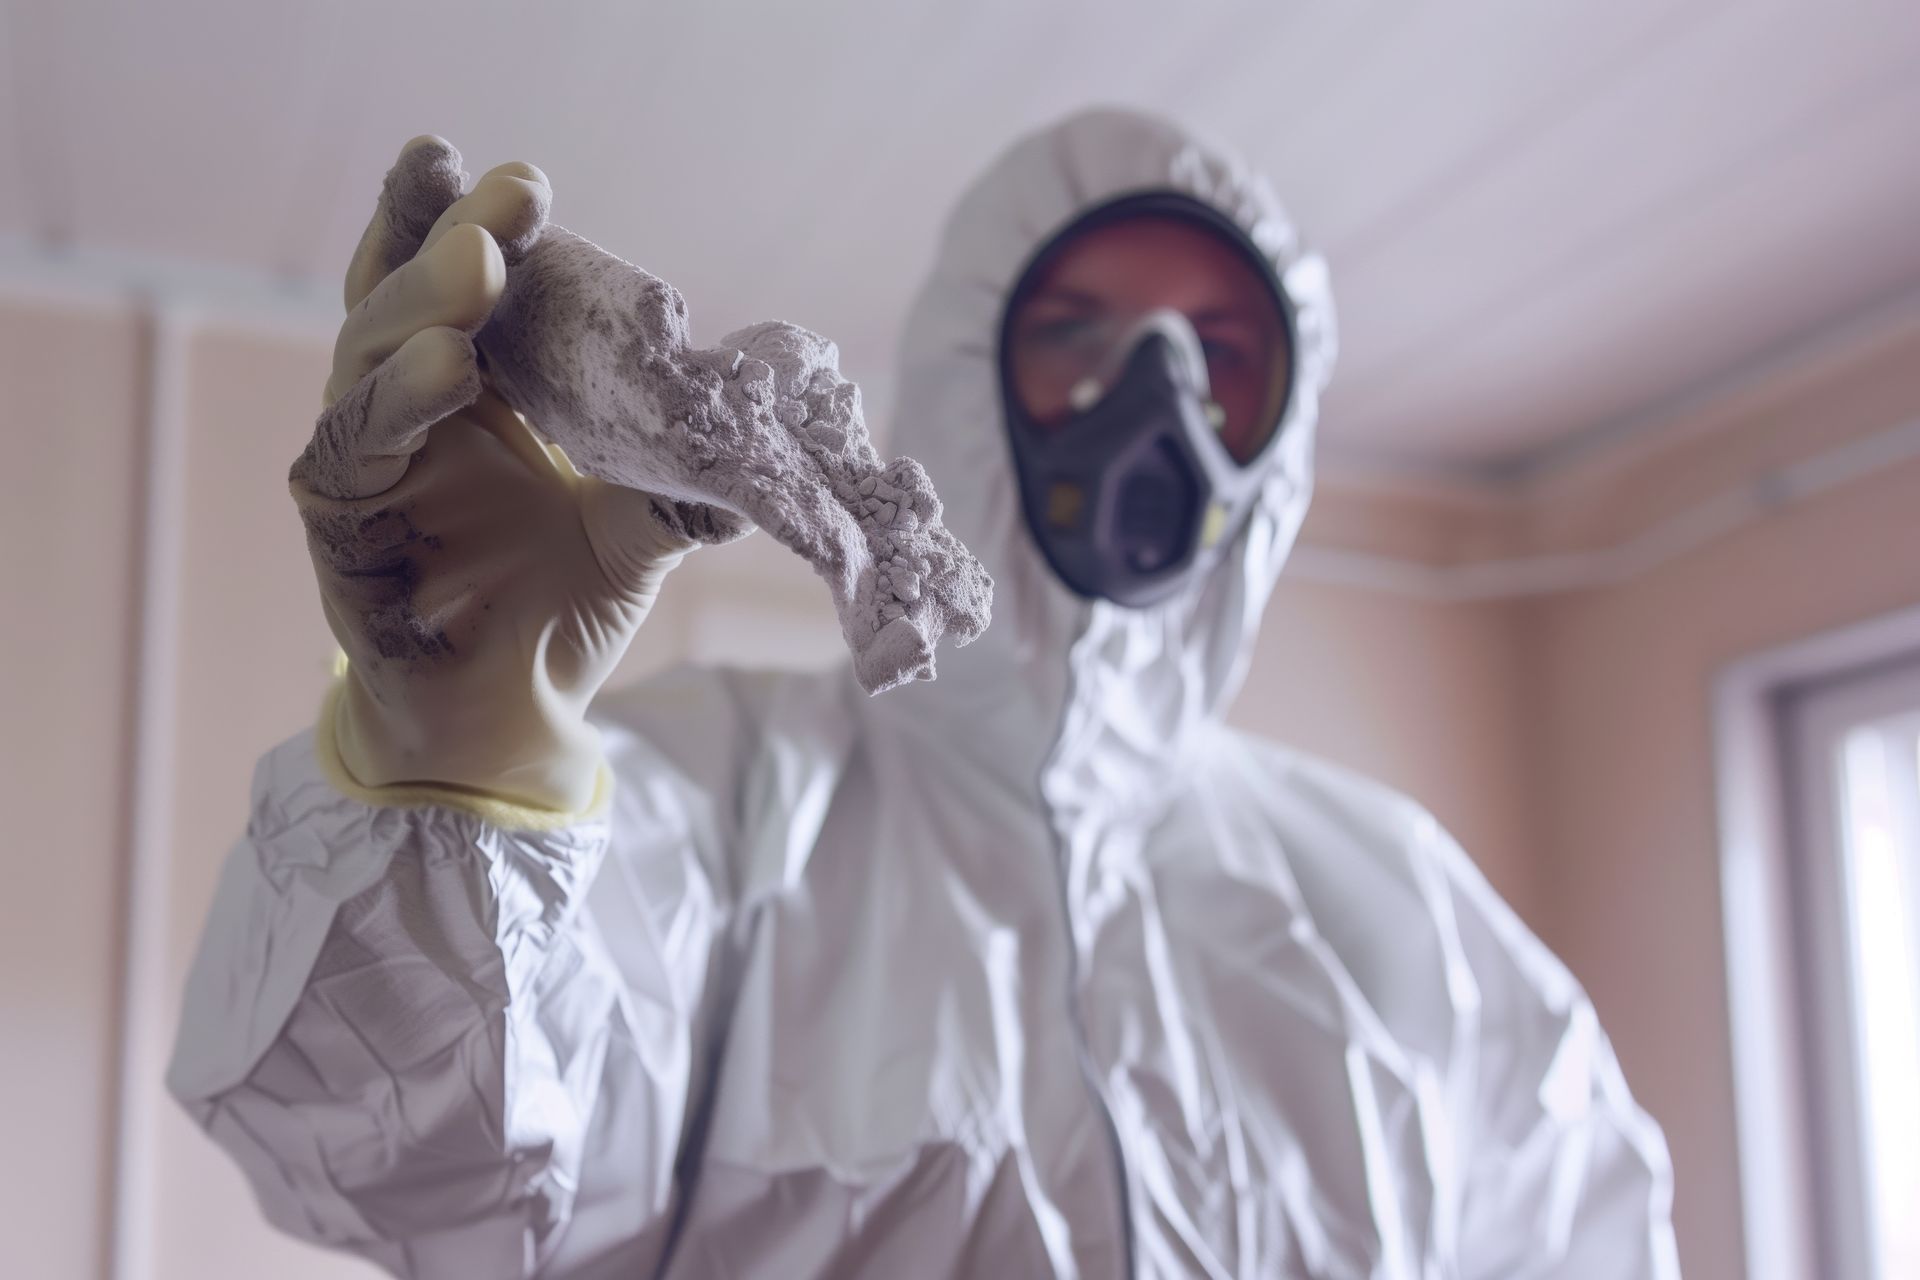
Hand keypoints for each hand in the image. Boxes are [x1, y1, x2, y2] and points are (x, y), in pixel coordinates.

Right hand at [292, 136, 694, 815]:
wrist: (516, 718)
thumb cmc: (560, 609)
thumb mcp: (636, 530)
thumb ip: (679, 476)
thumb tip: (762, 430)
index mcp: (471, 393)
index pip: (456, 287)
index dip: (470, 223)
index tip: (519, 178)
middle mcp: (406, 411)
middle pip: (407, 298)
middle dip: (454, 237)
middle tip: (510, 195)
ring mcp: (364, 462)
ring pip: (371, 358)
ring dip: (424, 307)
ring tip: (480, 268)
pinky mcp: (340, 524)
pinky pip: (354, 448)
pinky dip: (397, 404)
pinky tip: (447, 371)